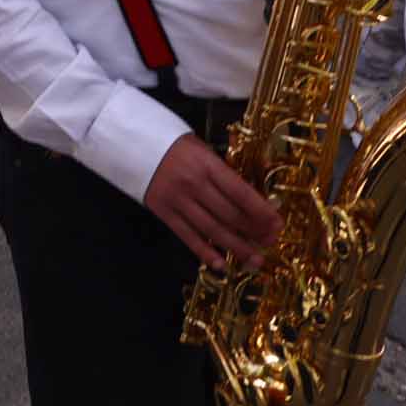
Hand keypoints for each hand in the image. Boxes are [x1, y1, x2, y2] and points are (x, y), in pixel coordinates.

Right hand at [144, 134, 278, 268]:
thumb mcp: (200, 148)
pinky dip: (205, 252)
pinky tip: (221, 265)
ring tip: (255, 261)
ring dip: (237, 247)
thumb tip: (250, 200)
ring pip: (213, 229)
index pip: (241, 193)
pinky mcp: (162, 212)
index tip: (278, 225)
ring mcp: (177, 200)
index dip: (262, 212)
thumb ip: (221, 172)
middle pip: (230, 214)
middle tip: (269, 244)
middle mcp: (193, 184)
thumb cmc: (171, 143)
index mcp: (207, 164)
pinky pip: (188, 236)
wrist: (127, 141)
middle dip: (254, 232)